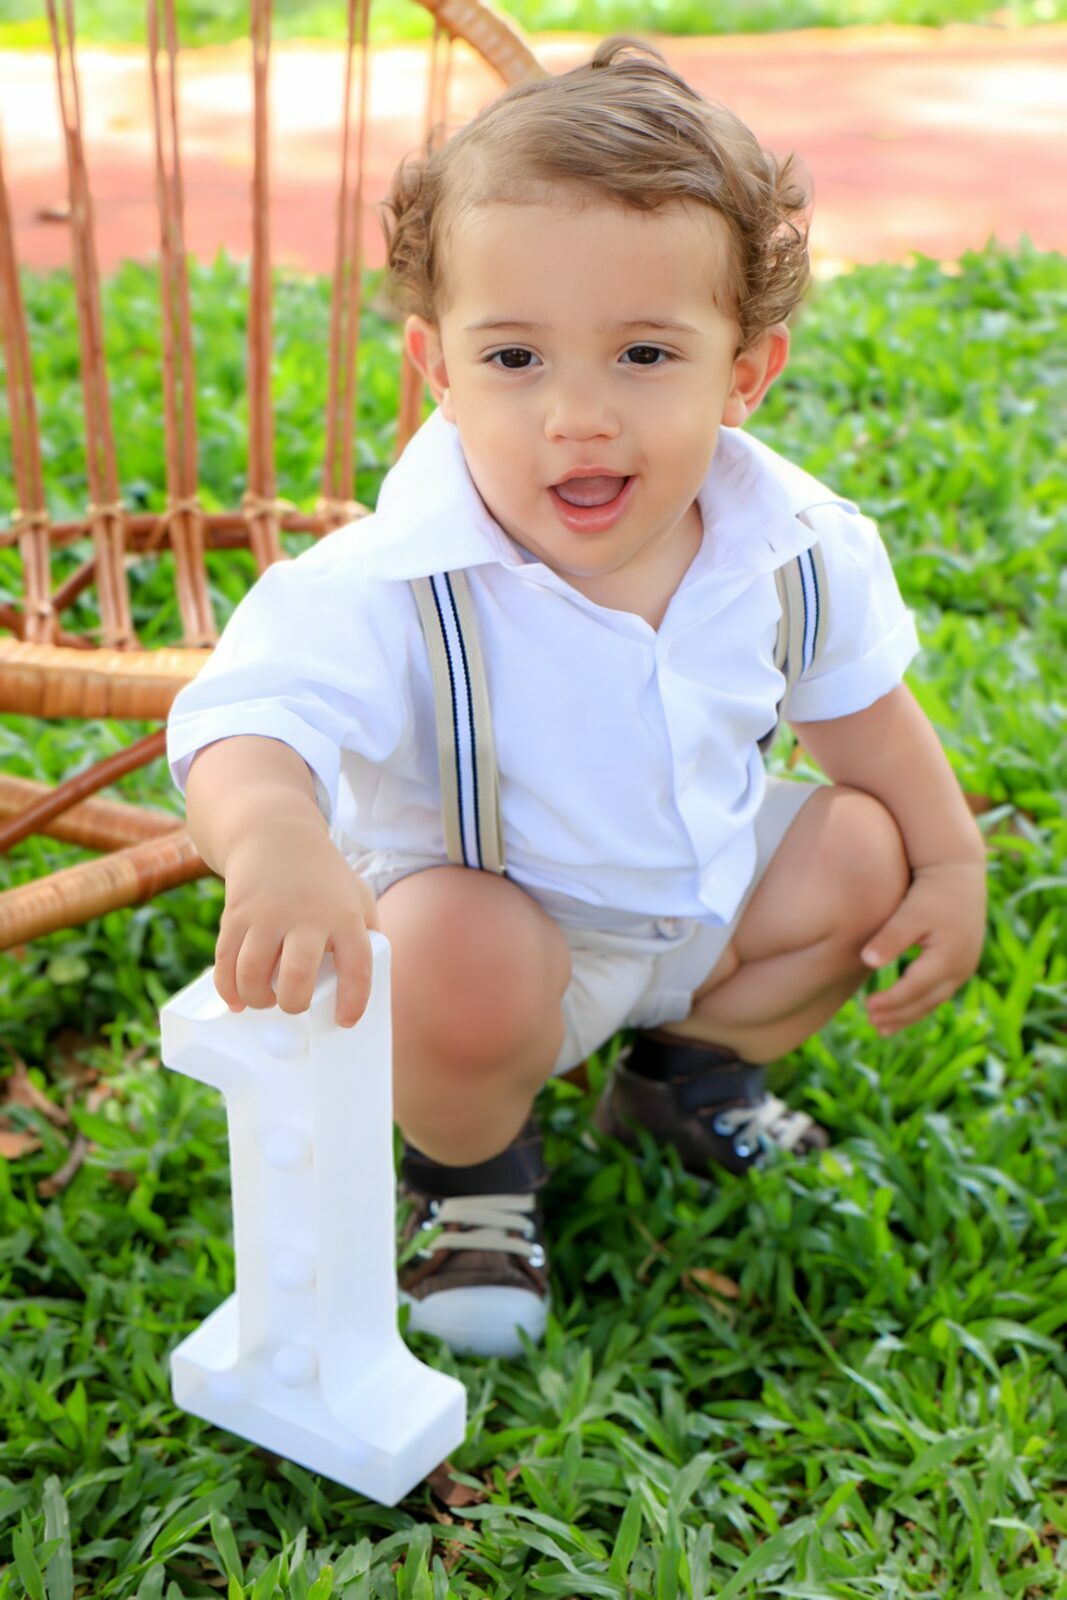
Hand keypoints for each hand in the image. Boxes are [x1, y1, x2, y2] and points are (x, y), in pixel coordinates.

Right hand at [213, 820, 380, 1027]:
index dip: (353, 1001)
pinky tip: (237, 1000)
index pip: (357, 967)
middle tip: (294, 1003)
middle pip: (297, 977)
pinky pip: (225, 962)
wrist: (276, 836)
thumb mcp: (357, 897)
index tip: (345, 1021)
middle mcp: (306, 916)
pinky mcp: (236, 915)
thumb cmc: (323, 878)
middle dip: (294, 1004)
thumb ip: (366, 935)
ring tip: (267, 999)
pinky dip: (228, 989)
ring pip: (253, 974)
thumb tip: (362, 981)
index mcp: (344, 916)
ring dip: (258, 999)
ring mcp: (267, 915)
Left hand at [861, 860, 985, 1035]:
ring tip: (882, 1028)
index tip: (866, 1008)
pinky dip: (919, 1003)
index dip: (891, 1001)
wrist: (959, 871)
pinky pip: (939, 992)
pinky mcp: (962, 963)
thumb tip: (868, 962)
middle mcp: (962, 967)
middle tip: (871, 1025)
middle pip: (926, 1001)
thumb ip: (890, 938)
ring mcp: (965, 967)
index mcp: (949, 956)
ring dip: (908, 1015)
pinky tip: (901, 1010)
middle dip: (899, 1015)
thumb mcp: (910, 912)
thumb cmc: (931, 889)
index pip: (915, 988)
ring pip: (934, 1000)